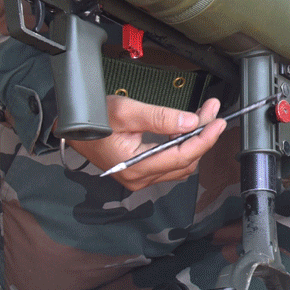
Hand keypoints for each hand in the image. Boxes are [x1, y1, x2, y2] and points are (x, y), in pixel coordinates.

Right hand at [68, 96, 225, 190]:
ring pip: (180, 164)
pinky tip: (187, 128)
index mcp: (135, 166)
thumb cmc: (93, 119)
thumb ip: (160, 118)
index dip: (204, 139)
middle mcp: (140, 178)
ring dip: (195, 141)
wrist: (72, 128)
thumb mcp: (127, 112)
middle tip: (211, 112)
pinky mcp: (140, 171)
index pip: (181, 157)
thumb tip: (190, 122)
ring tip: (203, 116)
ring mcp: (140, 177)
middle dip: (202, 136)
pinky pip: (170, 163)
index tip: (217, 122)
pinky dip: (183, 146)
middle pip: (184, 161)